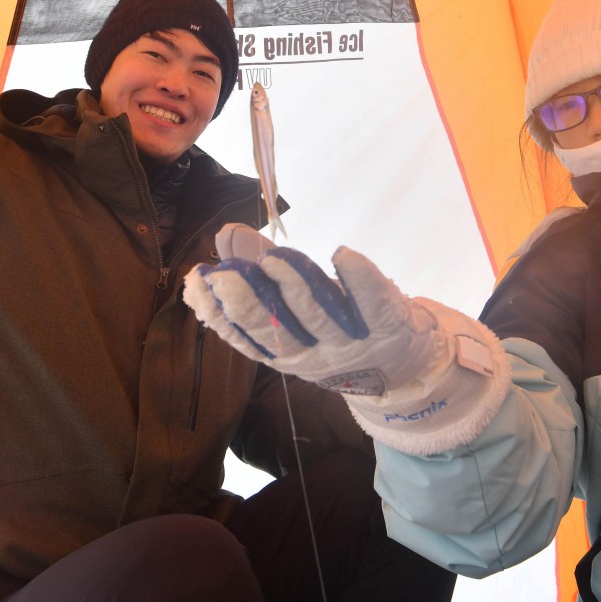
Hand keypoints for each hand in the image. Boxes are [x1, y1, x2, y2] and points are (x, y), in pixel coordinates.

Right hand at [184, 225, 510, 454]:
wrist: (404, 367)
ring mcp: (352, 342)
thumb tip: (226, 234)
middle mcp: (314, 355)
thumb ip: (258, 270)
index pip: (244, 337)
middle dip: (246, 303)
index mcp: (285, 354)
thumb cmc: (335, 330)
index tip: (196, 282)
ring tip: (275, 258)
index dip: (217, 313)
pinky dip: (359, 280)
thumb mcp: (294, 313)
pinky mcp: (387, 326)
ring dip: (295, 287)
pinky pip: (372, 303)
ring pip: (319, 316)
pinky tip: (343, 254)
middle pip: (276, 332)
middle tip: (223, 274)